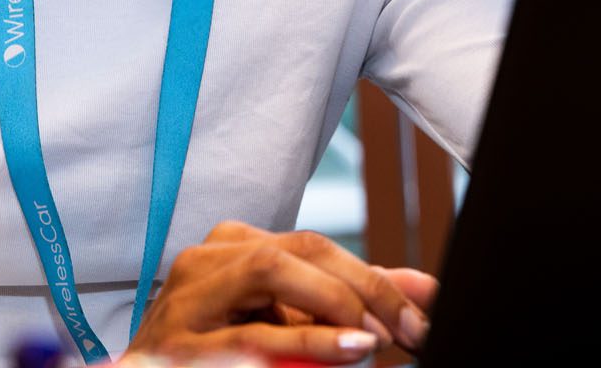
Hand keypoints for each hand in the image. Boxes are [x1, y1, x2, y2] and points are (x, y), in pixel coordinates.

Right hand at [125, 221, 434, 363]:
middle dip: (364, 286)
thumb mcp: (283, 324)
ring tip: (373, 338)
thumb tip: (424, 290)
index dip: (376, 277)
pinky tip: (343, 350)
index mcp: (231, 248)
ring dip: (333, 303)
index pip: (315, 246)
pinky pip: (249, 336)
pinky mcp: (177, 348)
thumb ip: (345, 302)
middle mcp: (206, 262)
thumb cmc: (216, 355)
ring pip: (270, 272)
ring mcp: (187, 301)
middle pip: (298, 250)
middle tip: (408, 329)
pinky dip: (303, 344)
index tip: (422, 314)